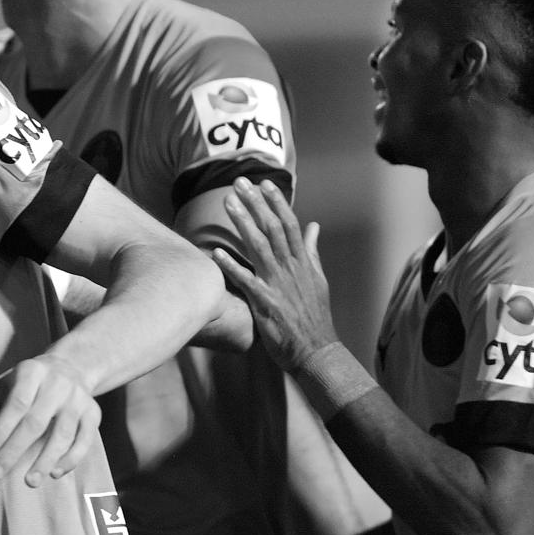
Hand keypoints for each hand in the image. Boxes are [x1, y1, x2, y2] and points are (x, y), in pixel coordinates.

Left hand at [0, 354, 99, 483]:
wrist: (71, 367)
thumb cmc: (26, 382)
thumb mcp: (3, 385)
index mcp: (32, 372)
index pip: (16, 403)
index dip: (1, 428)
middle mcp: (58, 384)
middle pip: (36, 422)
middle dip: (14, 450)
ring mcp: (78, 399)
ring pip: (63, 435)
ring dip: (45, 461)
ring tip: (29, 482)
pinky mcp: (93, 413)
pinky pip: (84, 441)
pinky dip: (70, 459)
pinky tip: (55, 473)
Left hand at [211, 178, 340, 370]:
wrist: (317, 351)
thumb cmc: (313, 316)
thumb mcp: (318, 280)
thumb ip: (311, 251)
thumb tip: (314, 226)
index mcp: (302, 263)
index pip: (289, 225)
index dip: (276, 203)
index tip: (263, 184)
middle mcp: (291, 269)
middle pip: (273, 229)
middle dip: (256, 204)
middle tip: (239, 183)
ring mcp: (279, 285)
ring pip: (259, 247)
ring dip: (242, 223)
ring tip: (228, 203)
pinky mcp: (266, 304)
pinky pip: (246, 281)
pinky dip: (231, 266)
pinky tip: (215, 253)